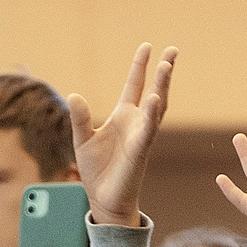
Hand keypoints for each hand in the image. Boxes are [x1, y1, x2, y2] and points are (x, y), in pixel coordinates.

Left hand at [71, 43, 177, 229]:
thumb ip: (80, 118)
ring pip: (156, 107)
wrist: (104, 199)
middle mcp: (136, 123)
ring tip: (166, 65)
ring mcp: (141, 136)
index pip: (134, 86)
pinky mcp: (140, 151)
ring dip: (162, 86)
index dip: (140, 66)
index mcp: (123, 117)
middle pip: (153, 90)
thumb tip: (74, 96)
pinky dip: (150, 114)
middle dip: (163, 71)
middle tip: (173, 50)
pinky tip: (154, 98)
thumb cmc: (96, 171)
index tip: (147, 47)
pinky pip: (148, 130)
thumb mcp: (82, 139)